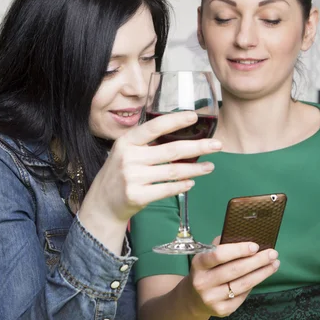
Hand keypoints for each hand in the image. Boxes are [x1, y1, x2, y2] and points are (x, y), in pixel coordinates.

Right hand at [82, 111, 221, 222]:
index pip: (154, 127)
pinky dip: (182, 186)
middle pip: (171, 150)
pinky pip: (167, 189)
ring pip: (173, 172)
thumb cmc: (120, 173)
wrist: (102, 203)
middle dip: (198, 147)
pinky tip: (192, 182)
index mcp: (127, 141)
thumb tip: (182, 136)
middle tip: (217, 145)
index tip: (194, 117)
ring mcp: (132, 177)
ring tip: (210, 167)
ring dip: (195, 169)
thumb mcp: (126, 152)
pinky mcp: (137, 195)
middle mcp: (129, 157)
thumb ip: (147, 144)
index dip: (175, 121)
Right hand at [187, 237, 279, 317]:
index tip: (255, 246)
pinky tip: (260, 276)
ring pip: (243, 284)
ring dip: (262, 273)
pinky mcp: (222, 310)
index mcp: (198, 264)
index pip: (218, 255)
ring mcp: (212, 298)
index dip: (238, 250)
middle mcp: (203, 282)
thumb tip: (246, 237)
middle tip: (273, 254)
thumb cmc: (206, 270)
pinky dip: (253, 285)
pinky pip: (243, 296)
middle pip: (235, 270)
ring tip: (274, 264)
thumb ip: (222, 245)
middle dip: (257, 261)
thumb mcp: (206, 255)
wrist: (194, 298)